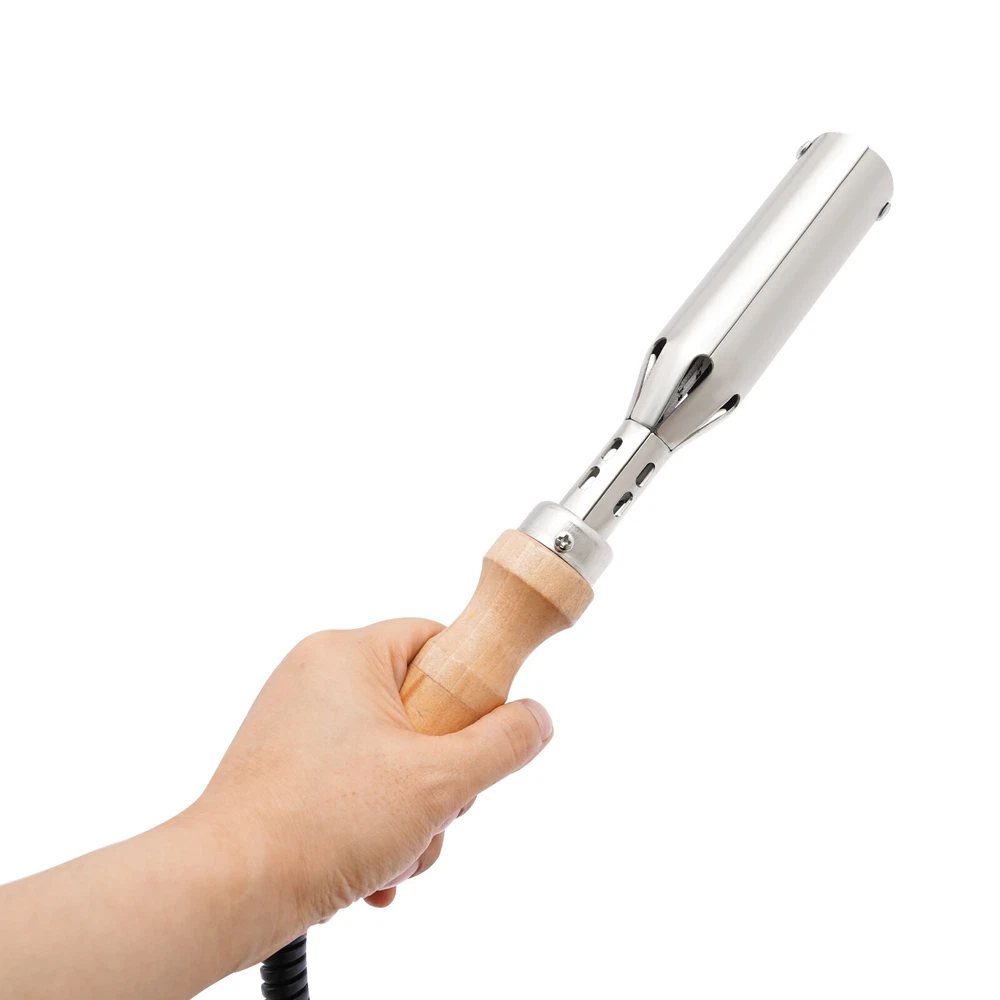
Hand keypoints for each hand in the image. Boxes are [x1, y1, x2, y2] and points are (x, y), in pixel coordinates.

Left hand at [192, 619, 553, 958]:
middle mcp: (317, 678)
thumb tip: (535, 719)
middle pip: (419, 708)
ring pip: (391, 756)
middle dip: (441, 775)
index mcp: (348, 654)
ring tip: (394, 852)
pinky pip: (354, 784)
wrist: (227, 890)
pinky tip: (373, 871)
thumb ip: (501, 744)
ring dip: (411, 813)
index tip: (481, 735)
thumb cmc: (319, 822)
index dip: (470, 688)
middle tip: (435, 809)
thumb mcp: (439, 781)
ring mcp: (296, 725)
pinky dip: (374, 827)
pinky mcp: (286, 769)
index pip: (436, 639)